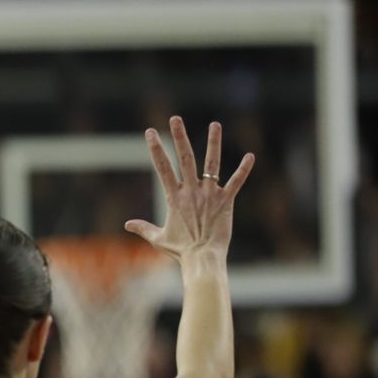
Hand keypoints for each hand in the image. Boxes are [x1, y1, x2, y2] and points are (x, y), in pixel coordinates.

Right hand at [125, 117, 254, 260]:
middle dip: (179, 137)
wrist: (202, 258)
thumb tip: (127, 225)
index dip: (155, 148)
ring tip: (215, 124)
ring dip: (213, 143)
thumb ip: (143, 228)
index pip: (162, 167)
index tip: (150, 132)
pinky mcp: (226, 202)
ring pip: (212, 164)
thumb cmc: (180, 250)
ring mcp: (210, 195)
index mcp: (174, 197)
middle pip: (184, 158)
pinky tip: (251, 155)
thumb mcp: (158, 238)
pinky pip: (237, 182)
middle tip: (175, 119)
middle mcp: (191, 192)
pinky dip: (244, 169)